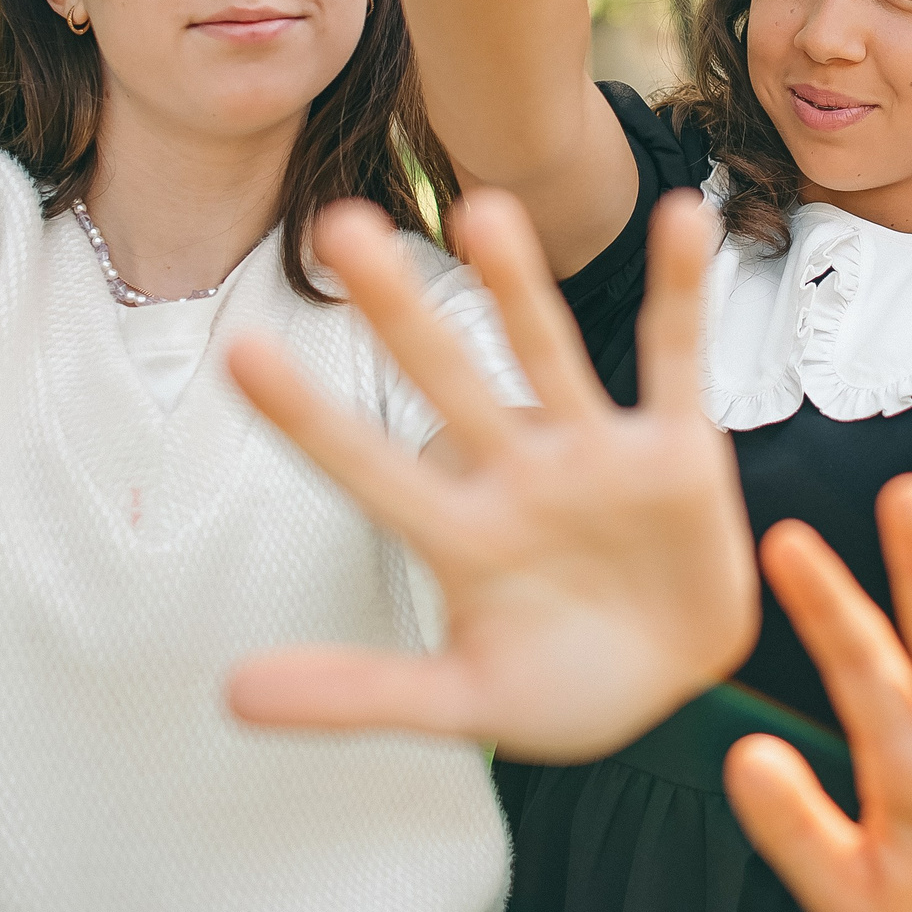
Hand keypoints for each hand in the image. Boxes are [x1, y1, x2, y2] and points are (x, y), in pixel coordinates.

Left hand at [222, 189, 755, 763]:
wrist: (676, 687)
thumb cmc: (562, 686)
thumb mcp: (463, 700)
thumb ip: (358, 693)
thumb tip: (230, 696)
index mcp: (458, 533)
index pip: (368, 468)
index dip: (310, 418)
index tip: (239, 354)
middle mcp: (516, 473)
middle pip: (447, 380)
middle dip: (400, 312)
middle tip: (341, 229)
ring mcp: (593, 452)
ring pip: (546, 354)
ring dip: (517, 287)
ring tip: (482, 211)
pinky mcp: (675, 449)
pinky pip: (675, 358)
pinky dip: (681, 291)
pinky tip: (681, 220)